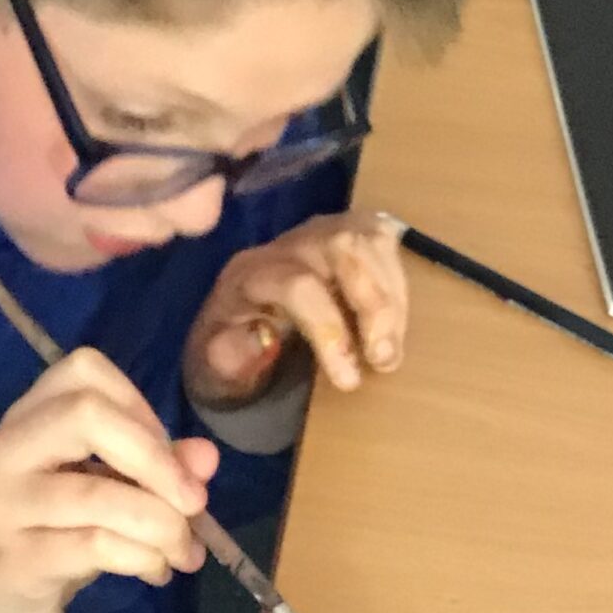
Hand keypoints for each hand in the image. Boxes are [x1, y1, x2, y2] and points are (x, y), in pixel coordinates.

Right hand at [0, 349, 219, 612]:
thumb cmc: (45, 536)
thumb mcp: (99, 491)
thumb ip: (151, 467)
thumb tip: (206, 459)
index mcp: (28, 418)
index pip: (85, 371)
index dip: (140, 408)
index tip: (167, 458)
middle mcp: (8, 449)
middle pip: (88, 414)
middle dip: (157, 460)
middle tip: (194, 503)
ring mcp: (6, 504)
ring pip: (100, 493)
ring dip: (162, 525)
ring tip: (184, 553)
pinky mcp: (17, 559)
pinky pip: (97, 546)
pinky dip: (143, 558)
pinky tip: (156, 571)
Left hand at [182, 213, 407, 409]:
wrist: (240, 318)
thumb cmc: (232, 345)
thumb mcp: (215, 364)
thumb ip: (230, 357)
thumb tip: (262, 339)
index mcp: (252, 272)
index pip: (298, 286)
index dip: (330, 331)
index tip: (349, 380)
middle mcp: (290, 243)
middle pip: (344, 247)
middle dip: (375, 305)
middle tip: (384, 360)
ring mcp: (325, 231)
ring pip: (371, 240)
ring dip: (392, 297)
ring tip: (390, 349)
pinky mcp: (351, 232)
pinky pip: (384, 240)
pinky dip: (398, 282)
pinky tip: (394, 322)